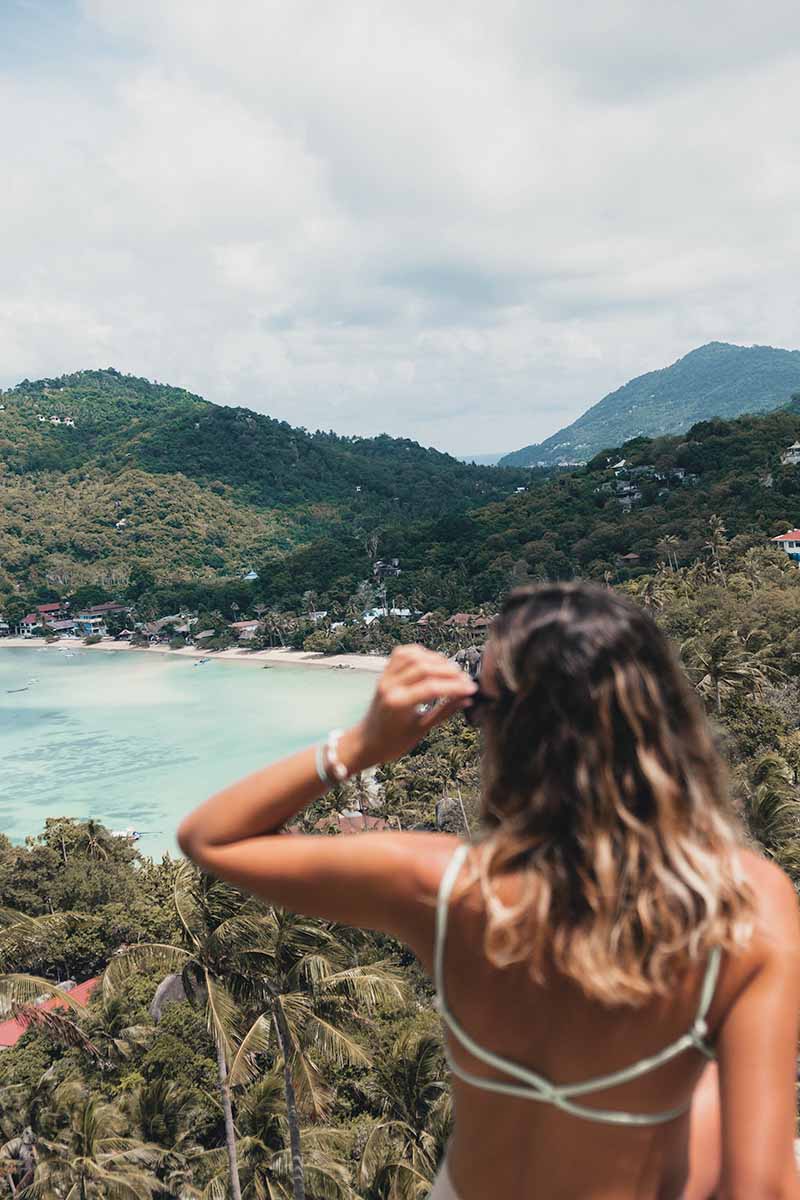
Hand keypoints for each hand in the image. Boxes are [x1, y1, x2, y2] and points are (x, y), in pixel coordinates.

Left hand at [344, 645, 476, 768]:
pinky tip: (432, 660)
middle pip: (424, 668)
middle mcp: (390, 686)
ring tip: (452, 669)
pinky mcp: (385, 673)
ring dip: (436, 659)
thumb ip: (445, 712)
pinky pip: (402, 654)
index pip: (432, 688)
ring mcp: (385, 677)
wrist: (367, 741)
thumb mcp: (421, 730)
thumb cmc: (393, 741)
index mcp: (398, 704)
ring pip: (414, 656)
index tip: (471, 688)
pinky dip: (420, 653)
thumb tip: (466, 699)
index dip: (455, 686)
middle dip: (449, 671)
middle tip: (465, 679)